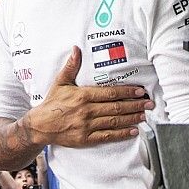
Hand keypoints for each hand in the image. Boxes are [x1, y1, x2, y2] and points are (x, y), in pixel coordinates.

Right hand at [27, 46, 151, 146]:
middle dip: (135, 105)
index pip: (110, 93)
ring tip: (144, 115)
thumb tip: (76, 49)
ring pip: (115, 121)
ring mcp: (87, 126)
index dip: (127, 91)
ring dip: (132, 118)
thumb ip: (71, 66)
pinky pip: (108, 136)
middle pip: (116, 107)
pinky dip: (122, 134)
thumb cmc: (51, 103)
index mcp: (82, 96)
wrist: (40, 125)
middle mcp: (86, 111)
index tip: (140, 91)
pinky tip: (133, 131)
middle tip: (149, 103)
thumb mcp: (59, 82)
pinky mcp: (86, 138)